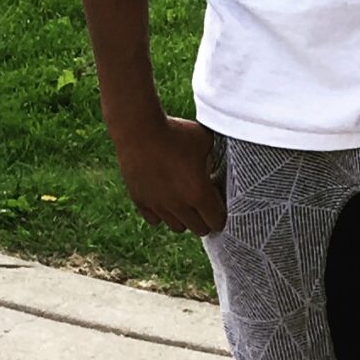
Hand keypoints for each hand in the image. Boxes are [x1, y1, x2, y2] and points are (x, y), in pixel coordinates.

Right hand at [111, 111, 224, 234]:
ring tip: (184, 202)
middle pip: (199, 230)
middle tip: (203, 203)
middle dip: (205, 219)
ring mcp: (158, 206)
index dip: (220, 213)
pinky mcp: (140, 201)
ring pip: (177, 227)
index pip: (217, 221)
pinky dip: (161, 214)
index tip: (218, 201)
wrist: (139, 129)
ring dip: (184, 218)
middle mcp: (179, 206)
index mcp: (199, 194)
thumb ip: (214, 156)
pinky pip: (154, 220)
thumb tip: (218, 161)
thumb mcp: (205, 140)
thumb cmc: (175, 132)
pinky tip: (163, 198)